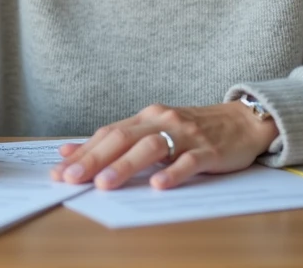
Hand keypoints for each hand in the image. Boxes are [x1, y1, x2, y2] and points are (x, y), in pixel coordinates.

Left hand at [50, 102, 278, 190]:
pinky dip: (173, 173)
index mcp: (147, 117)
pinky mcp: (210, 150)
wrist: (243, 121)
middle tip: (71, 178)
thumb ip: (120, 139)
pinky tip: (159, 185)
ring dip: (125, 165)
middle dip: (94, 159)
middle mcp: (163, 121)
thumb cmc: (194, 130)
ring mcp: (187, 135)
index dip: (83, 151)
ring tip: (104, 184)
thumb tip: (71, 152)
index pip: (109, 133)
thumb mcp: (156, 129)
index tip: (59, 170)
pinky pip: (189, 162)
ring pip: (151, 147)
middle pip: (123, 138)